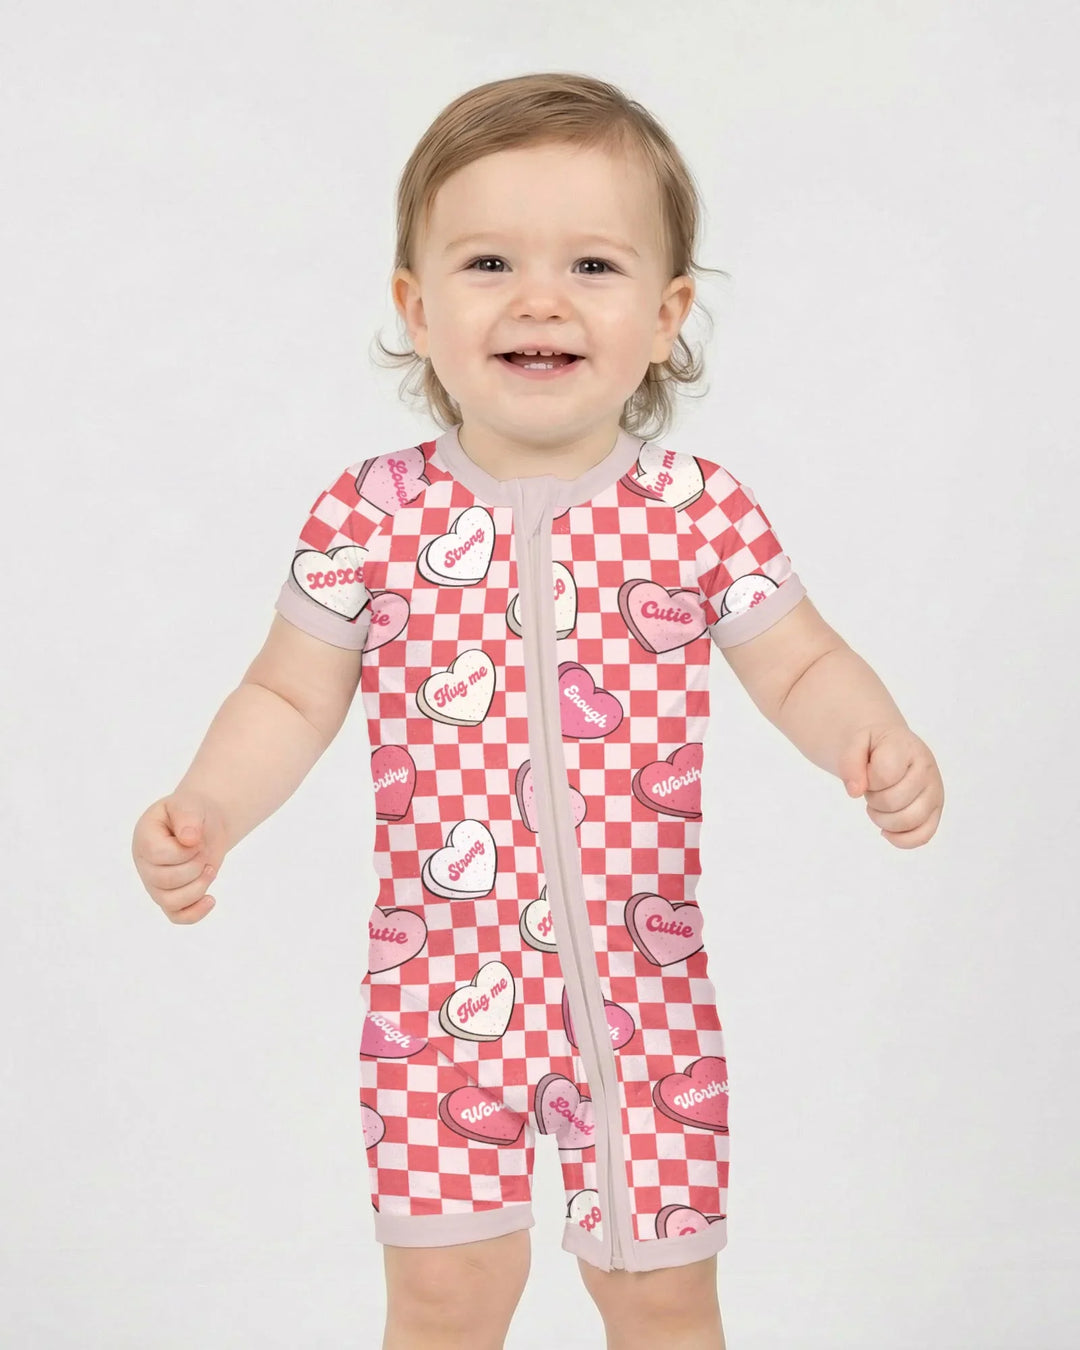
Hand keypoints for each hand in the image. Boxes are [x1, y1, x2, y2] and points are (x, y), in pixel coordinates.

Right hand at [131, 791, 228, 922]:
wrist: (202, 824)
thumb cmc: (192, 812)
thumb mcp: (189, 803)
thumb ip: (187, 818)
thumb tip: (189, 840)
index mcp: (144, 839)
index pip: (158, 854)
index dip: (185, 850)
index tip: (197, 839)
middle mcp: (145, 865)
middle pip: (166, 880)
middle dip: (195, 866)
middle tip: (205, 851)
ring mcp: (155, 884)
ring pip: (171, 902)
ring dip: (198, 887)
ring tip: (210, 869)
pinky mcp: (170, 898)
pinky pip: (177, 916)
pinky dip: (195, 913)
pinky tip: (211, 899)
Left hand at [838, 724, 942, 847]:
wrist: (887, 742)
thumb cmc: (871, 743)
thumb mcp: (853, 741)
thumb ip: (849, 763)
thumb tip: (855, 792)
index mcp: (908, 748)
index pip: (884, 776)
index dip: (866, 779)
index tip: (866, 771)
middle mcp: (927, 770)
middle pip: (892, 802)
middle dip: (872, 799)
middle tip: (872, 788)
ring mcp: (934, 792)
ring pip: (907, 822)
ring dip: (882, 819)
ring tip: (879, 804)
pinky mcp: (934, 811)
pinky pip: (923, 836)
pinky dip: (900, 839)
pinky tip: (886, 830)